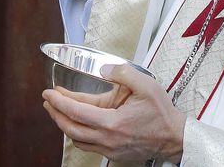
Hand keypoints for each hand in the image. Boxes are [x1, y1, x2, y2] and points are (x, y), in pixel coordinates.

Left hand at [42, 64, 185, 163]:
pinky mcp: (113, 155)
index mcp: (113, 122)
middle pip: (71, 128)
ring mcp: (110, 149)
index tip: (49, 93)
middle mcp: (108, 139)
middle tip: (48, 102)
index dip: (59, 101)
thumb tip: (104, 70)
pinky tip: (77, 124)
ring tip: (58, 111)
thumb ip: (123, 73)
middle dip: (55, 114)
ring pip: (77, 139)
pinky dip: (78, 134)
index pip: (76, 111)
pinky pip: (88, 146)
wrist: (175, 137)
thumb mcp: (145, 85)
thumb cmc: (162, 113)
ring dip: (65, 125)